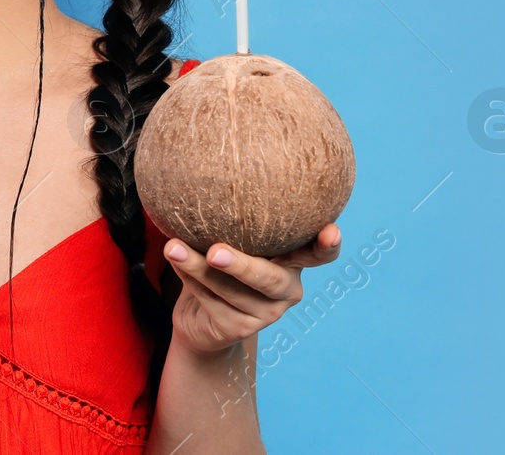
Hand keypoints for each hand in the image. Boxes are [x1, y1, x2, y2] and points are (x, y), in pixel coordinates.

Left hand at [161, 224, 343, 356]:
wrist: (201, 317)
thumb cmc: (221, 264)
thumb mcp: (235, 240)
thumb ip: (234, 221)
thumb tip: (202, 176)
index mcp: (292, 261)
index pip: (319, 255)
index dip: (328, 245)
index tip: (331, 231)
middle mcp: (287, 290)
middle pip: (268, 280)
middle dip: (241, 265)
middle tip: (215, 251)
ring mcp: (266, 314)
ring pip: (230, 289)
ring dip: (197, 267)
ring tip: (173, 248)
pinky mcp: (240, 329)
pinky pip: (209, 300)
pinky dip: (188, 277)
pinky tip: (175, 259)